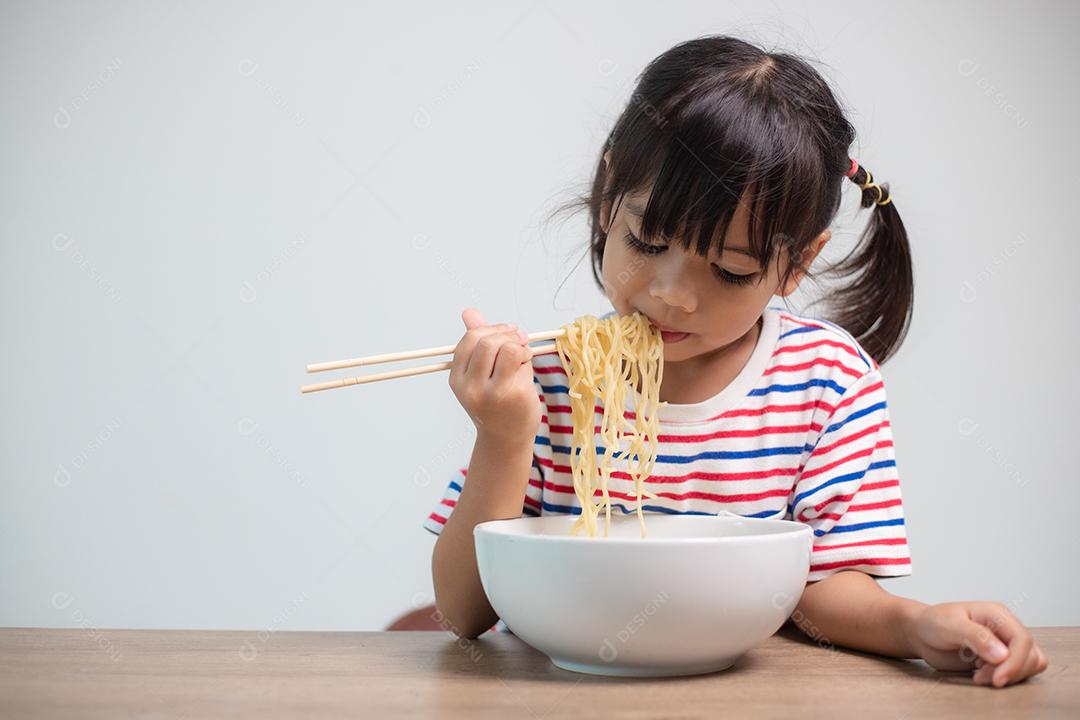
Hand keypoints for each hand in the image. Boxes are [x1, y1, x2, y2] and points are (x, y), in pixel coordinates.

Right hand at [448, 308, 541, 444]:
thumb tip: (469, 312)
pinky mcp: (514, 395)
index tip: (507, 331)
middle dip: (507, 334)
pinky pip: (522, 361)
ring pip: (506, 348)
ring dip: (518, 345)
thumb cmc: (495, 402)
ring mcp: (492, 392)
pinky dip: (527, 357)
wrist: (506, 438)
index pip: (469, 340)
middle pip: (487, 342)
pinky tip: (526, 368)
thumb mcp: (480, 372)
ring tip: (523, 355)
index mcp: (457, 379)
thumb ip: (477, 341)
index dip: (491, 329)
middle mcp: (471, 386)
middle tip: (520, 339)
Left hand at [906, 601, 1048, 687]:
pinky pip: (1018, 671)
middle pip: (1030, 655)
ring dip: (1008, 675)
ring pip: (1030, 664)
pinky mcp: (1000, 657)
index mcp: (997, 614)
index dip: (1015, 662)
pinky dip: (1005, 677)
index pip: (1022, 640)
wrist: (921, 633)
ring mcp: (1005, 642)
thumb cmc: (932, 623)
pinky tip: (982, 674)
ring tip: (980, 675)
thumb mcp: (950, 625)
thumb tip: (1002, 654)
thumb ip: (976, 637)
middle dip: (1010, 671)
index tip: (998, 679)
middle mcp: (1005, 627)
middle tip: (980, 676)